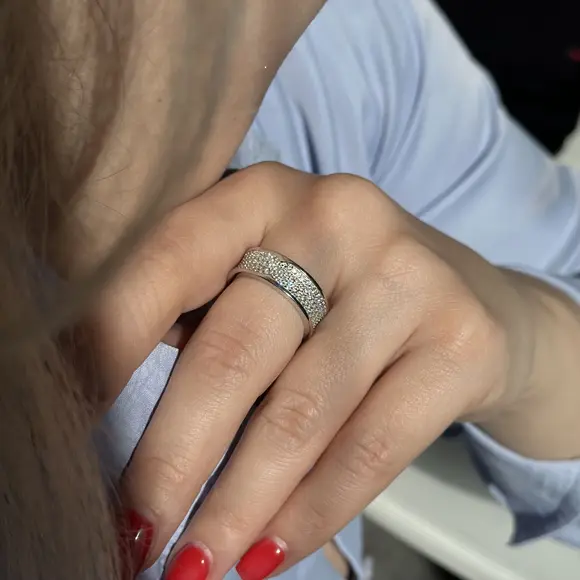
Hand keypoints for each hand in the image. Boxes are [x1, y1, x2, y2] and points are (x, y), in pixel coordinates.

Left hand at [99, 163, 534, 578]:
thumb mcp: (268, 280)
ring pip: (303, 412)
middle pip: (235, 351)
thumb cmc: (340, 296)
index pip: (167, 261)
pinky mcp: (463, 340)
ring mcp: (409, 275)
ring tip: (199, 564)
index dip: (106, 346)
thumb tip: (110, 404)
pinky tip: (276, 549)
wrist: (469, 302)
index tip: (65, 428)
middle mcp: (337, 216)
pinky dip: (315, 510)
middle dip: (173, 458)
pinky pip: (373, 445)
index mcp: (263, 193)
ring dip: (240, 506)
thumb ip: (202, 319)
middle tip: (135, 534)